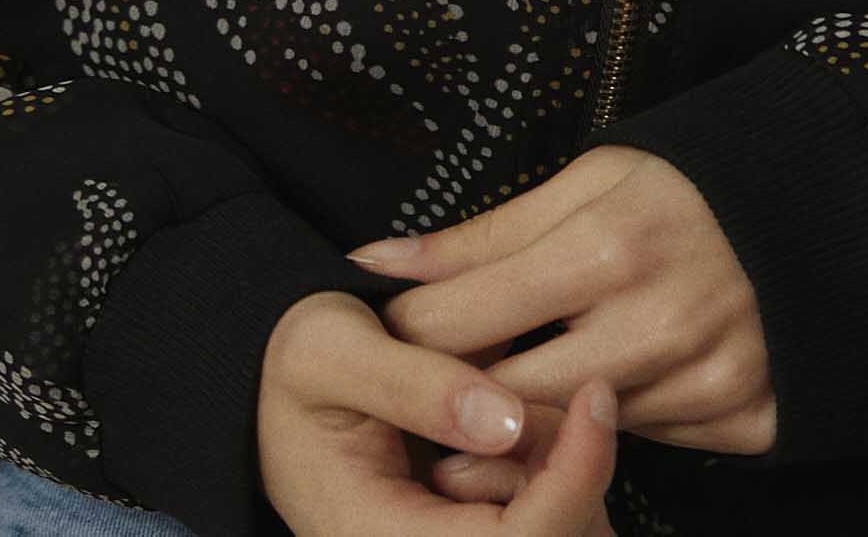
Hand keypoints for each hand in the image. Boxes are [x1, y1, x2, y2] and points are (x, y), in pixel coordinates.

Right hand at [257, 285, 617, 532]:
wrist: (271, 382)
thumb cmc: (295, 364)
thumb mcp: (333, 350)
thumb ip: (418, 385)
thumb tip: (507, 420)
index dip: (573, 479)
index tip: (596, 397)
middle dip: (569, 466)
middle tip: (531, 386)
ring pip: (565, 534)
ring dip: (562, 466)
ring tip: (503, 403)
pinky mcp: (474, 536)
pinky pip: (551, 520)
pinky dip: (554, 467)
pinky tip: (510, 423)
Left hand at [344, 146, 775, 502]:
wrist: (812, 215)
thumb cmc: (681, 189)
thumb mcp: (586, 182)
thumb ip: (481, 235)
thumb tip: (377, 265)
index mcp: (609, 246)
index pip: (466, 318)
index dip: (409, 333)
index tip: (387, 335)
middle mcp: (659, 322)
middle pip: (509, 397)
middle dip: (457, 397)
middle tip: (433, 384)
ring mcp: (704, 379)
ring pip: (570, 435)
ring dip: (526, 422)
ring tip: (505, 392)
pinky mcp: (741, 420)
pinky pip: (641, 446)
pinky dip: (607, 429)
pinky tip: (593, 401)